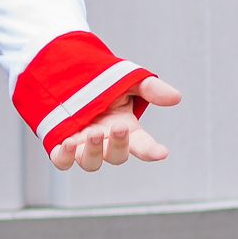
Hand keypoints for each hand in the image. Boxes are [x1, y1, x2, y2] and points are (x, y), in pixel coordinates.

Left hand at [49, 74, 181, 171]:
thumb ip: (151, 88)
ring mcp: (83, 146)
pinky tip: (67, 143)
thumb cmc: (103, 84)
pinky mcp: (61, 146)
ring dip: (93, 151)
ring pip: (91, 162)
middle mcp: (105, 142)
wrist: (69, 75)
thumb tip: (176, 97)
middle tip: (119, 126)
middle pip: (116, 156)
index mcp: (125, 130)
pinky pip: (62, 161)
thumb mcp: (129, 81)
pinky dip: (64, 157)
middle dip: (118, 144)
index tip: (162, 153)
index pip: (143, 146)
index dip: (152, 151)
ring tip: (93, 133)